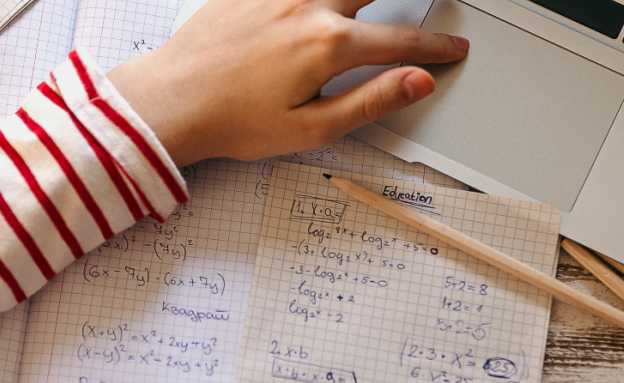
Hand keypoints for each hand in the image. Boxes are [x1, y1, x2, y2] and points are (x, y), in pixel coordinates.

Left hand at [108, 0, 468, 165]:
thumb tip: (418, 81)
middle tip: (435, 4)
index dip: (434, 48)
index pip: (400, 42)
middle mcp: (306, 7)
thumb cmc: (232, 121)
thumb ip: (372, 101)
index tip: (453, 50)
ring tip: (376, 1)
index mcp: (328, 45)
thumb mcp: (312, 128)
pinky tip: (326, 1)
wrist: (170, 103)